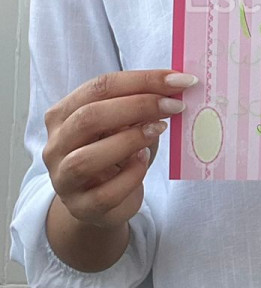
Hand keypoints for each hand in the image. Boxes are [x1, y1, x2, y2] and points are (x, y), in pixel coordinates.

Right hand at [42, 69, 196, 228]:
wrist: (102, 202)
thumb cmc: (115, 155)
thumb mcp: (124, 124)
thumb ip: (139, 106)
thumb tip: (173, 88)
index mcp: (63, 114)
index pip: (99, 87)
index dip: (142, 80)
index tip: (178, 80)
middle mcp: (56, 145)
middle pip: (89, 117)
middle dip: (138, 106)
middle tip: (174, 105)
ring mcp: (64, 179)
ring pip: (86, 158)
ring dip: (129, 140)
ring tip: (158, 131)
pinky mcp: (82, 207)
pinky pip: (106, 193)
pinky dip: (131, 175)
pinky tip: (144, 162)